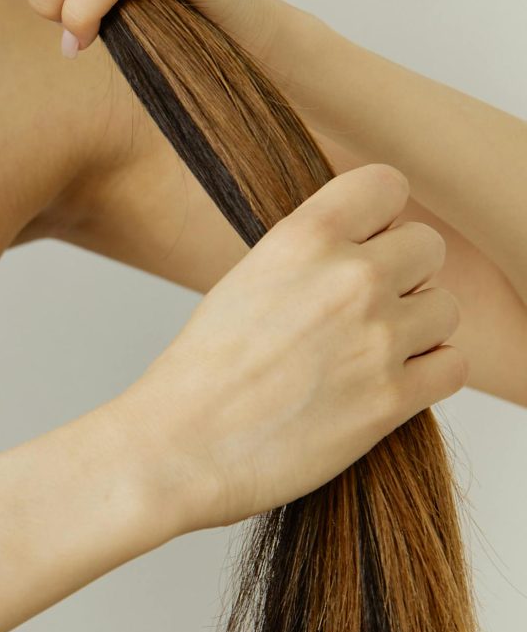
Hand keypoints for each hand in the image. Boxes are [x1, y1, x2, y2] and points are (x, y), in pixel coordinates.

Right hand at [113, 164, 467, 532]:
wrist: (179, 446)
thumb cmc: (201, 372)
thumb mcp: (246, 281)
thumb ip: (308, 257)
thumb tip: (364, 248)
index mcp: (303, 239)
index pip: (387, 185)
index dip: (379, 217)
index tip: (363, 243)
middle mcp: (349, 279)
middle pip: (427, 247)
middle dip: (402, 275)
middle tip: (360, 310)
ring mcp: (377, 339)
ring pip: (444, 308)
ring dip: (414, 329)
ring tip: (364, 353)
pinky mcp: (393, 399)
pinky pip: (452, 365)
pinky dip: (426, 375)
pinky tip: (382, 384)